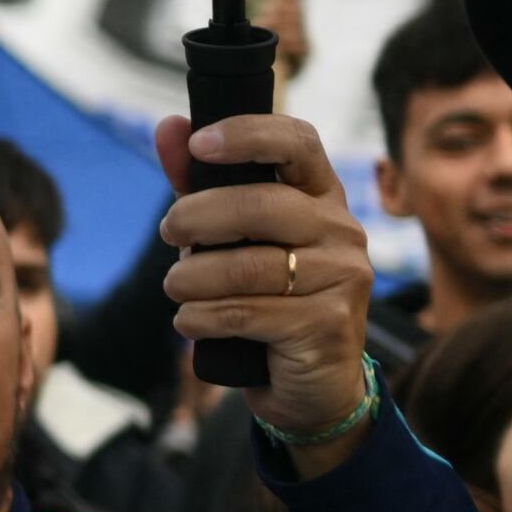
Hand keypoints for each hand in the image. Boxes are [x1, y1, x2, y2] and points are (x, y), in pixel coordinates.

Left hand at [153, 111, 375, 466]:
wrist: (309, 385)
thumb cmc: (265, 297)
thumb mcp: (231, 239)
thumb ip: (202, 185)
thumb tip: (168, 125)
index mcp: (321, 197)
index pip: (300, 143)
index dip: (248, 134)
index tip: (198, 144)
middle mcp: (342, 231)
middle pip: (263, 205)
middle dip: (197, 216)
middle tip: (169, 232)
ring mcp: (343, 278)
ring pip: (249, 266)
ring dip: (192, 277)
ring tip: (176, 287)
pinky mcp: (329, 325)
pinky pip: (247, 312)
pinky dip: (202, 317)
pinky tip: (190, 322)